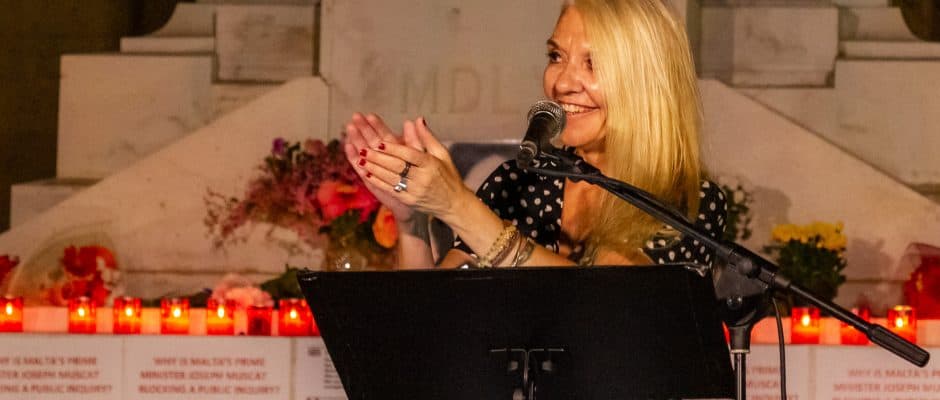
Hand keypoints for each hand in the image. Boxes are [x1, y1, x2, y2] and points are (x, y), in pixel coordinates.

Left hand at [355, 117, 469, 222]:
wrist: (454, 204)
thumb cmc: (448, 175)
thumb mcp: (442, 154)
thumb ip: (428, 137)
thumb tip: (417, 120)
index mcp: (431, 165)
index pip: (410, 155)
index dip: (394, 149)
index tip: (380, 142)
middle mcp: (423, 178)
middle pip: (397, 167)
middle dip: (379, 158)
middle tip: (363, 149)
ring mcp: (415, 191)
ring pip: (391, 179)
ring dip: (374, 169)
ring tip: (361, 160)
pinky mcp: (409, 201)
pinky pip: (391, 190)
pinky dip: (378, 181)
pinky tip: (367, 174)